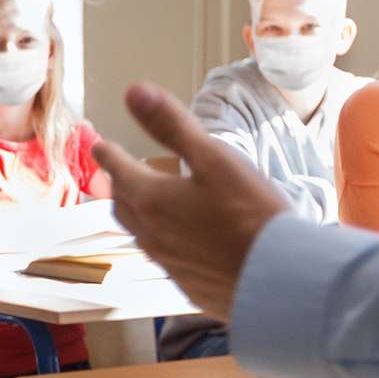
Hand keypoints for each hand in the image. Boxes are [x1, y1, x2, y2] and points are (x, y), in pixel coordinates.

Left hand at [88, 82, 292, 321]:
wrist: (279, 282)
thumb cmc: (251, 214)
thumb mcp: (214, 158)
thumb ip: (172, 125)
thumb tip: (134, 91)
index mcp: (152, 200)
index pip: (119, 170)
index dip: (108, 154)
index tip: (99, 145)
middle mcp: (152, 235)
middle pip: (123, 205)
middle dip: (117, 185)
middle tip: (114, 174)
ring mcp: (169, 264)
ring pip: (140, 234)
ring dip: (134, 214)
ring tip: (138, 204)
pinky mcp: (189, 286)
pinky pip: (162, 258)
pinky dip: (159, 240)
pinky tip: (175, 242)